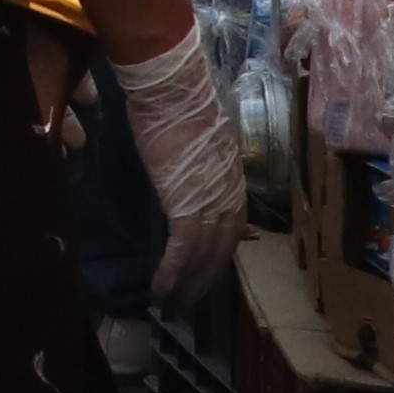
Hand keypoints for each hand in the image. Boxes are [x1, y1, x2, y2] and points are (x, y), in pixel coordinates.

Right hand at [112, 29, 242, 301]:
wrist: (175, 92)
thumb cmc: (180, 104)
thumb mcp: (199, 137)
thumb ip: (200, 159)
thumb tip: (188, 166)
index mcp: (233, 180)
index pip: (232, 226)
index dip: (221, 250)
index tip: (209, 266)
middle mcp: (230, 197)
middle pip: (223, 247)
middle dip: (209, 275)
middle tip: (194, 297)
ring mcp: (211, 203)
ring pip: (206, 255)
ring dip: (191, 282)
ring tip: (177, 300)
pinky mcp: (186, 206)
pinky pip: (182, 250)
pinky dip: (172, 272)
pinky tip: (160, 287)